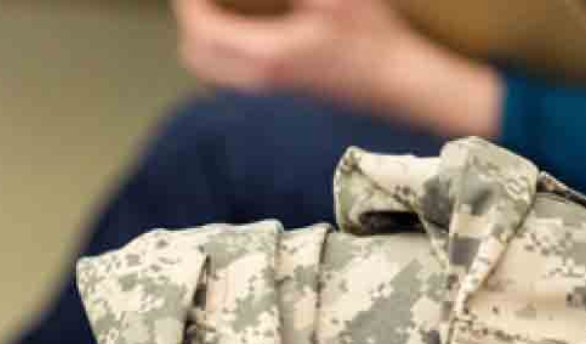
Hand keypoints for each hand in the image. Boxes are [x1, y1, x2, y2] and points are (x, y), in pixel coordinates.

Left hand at [174, 0, 413, 107]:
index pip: (204, 30)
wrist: (396, 80)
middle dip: (190, 20)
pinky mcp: (278, 93)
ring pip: (210, 70)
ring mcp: (267, 90)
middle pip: (196, 55)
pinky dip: (219, 51)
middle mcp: (258, 78)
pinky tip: (237, 28)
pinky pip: (229, 76)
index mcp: (266, 53)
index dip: (190, 2)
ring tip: (213, 7)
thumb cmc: (372, 37)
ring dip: (202, 38)